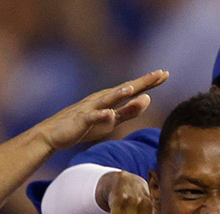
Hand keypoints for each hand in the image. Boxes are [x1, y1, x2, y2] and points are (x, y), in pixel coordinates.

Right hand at [40, 70, 168, 151]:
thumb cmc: (84, 126)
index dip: (149, 82)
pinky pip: (93, 117)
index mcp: (110, 99)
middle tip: (160, 73)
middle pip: (125, 90)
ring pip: (109, 100)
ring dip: (120, 94)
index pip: (133, 89)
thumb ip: (128, 112)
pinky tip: (110, 113)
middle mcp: (102, 99)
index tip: (165, 74)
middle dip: (142, 82)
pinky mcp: (82, 120)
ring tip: (134, 88)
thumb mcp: (111, 120)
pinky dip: (101, 115)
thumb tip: (146, 101)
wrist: (54, 134)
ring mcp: (92, 108)